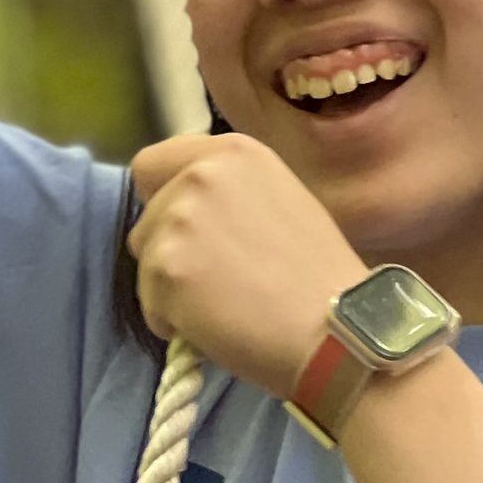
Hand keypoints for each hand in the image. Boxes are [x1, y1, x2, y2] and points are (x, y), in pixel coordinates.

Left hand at [129, 132, 363, 396]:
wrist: (336, 329)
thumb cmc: (320, 277)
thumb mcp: (283, 202)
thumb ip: (233, 195)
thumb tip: (195, 217)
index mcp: (235, 153)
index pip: (155, 163)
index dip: (165, 199)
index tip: (195, 231)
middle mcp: (201, 175)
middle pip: (147, 217)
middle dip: (172, 250)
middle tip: (221, 279)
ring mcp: (179, 220)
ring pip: (146, 262)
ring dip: (173, 290)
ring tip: (225, 307)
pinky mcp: (165, 270)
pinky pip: (150, 303)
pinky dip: (175, 322)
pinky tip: (220, 326)